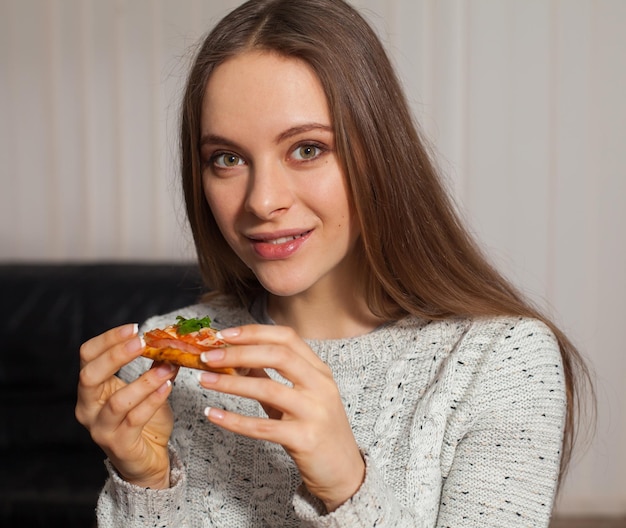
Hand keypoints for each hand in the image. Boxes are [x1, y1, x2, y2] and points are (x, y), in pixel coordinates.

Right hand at [75, 324, 178, 488]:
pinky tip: (168, 386)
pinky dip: (153, 401)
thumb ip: (155, 366)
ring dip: (145, 380)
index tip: (135, 328)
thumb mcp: (148, 388)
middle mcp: (88, 408)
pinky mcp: (119, 445)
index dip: (108, 339)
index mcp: (91, 389)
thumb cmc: (144, 421)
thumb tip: (172, 340)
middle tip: (142, 342)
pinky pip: (135, 420)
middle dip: (116, 356)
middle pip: (89, 375)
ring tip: (168, 366)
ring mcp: (101, 429)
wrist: (147, 461)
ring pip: (117, 401)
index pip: (87, 356)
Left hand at [198, 324, 364, 511]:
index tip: (224, 333)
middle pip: (278, 356)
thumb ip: (272, 377)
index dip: (254, 332)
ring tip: (205, 380)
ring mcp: (315, 412)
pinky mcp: (305, 439)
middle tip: (208, 356)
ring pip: (268, 388)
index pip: (286, 338)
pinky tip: (213, 414)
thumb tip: (239, 359)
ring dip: (231, 383)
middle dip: (239, 352)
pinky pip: (262, 427)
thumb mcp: (300, 397)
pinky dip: (233, 420)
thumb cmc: (318, 430)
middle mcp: (320, 386)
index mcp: (319, 370)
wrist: (343, 471)